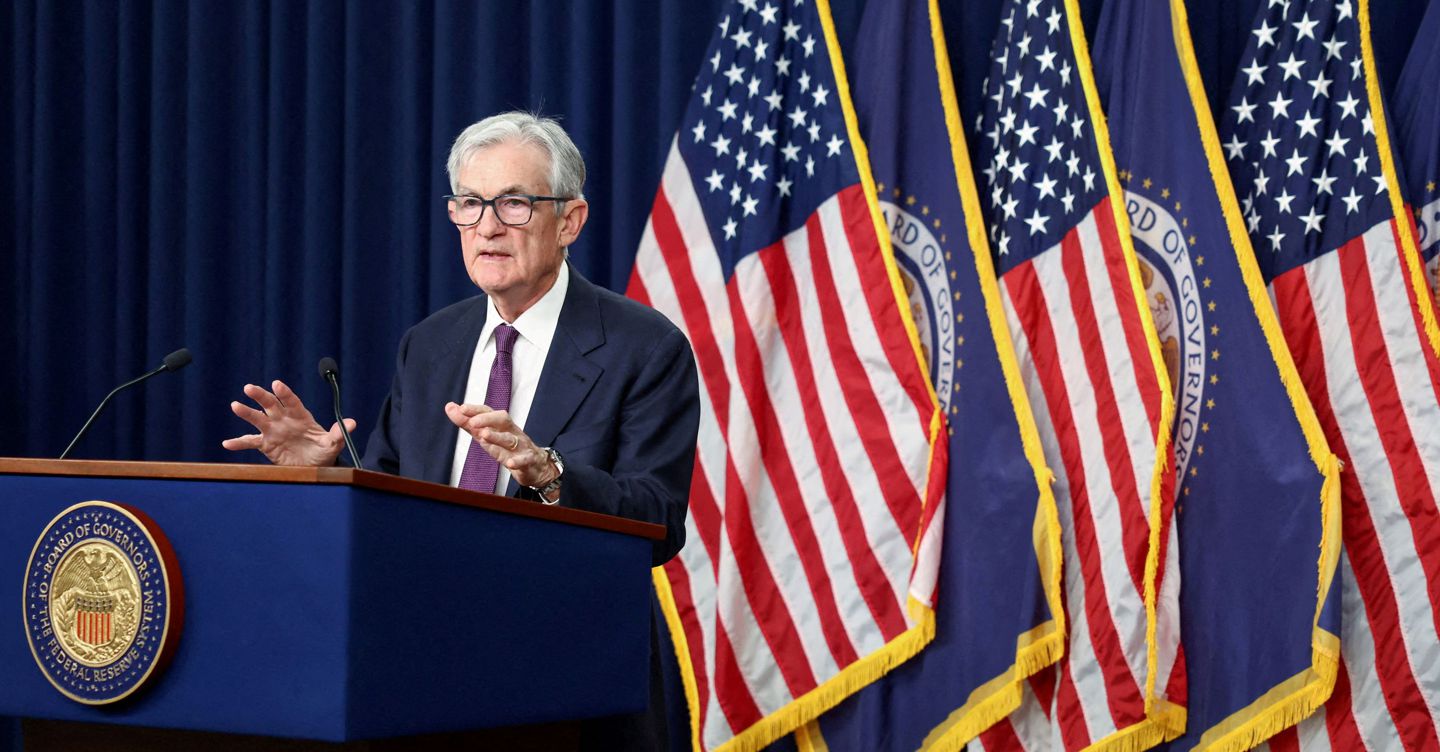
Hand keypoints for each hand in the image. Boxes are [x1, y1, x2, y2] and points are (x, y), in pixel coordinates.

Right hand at [222, 380, 355, 466]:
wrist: (314, 465)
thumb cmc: (324, 451)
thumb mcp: (333, 443)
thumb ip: (339, 433)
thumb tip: (352, 423)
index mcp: (301, 416)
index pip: (292, 401)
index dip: (285, 393)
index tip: (276, 384)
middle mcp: (284, 420)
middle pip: (271, 404)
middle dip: (261, 396)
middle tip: (249, 387)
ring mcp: (273, 431)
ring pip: (258, 419)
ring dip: (247, 412)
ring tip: (235, 405)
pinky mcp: (266, 444)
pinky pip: (250, 442)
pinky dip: (239, 443)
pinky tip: (227, 443)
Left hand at [444, 401, 557, 488]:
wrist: (536, 466)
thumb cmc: (509, 448)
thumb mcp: (487, 435)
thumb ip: (468, 423)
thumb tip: (450, 407)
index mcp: (501, 425)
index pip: (488, 412)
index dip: (476, 410)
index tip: (461, 408)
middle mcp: (511, 432)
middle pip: (502, 419)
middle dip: (487, 419)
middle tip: (472, 422)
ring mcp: (521, 446)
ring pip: (510, 439)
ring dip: (497, 437)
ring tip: (484, 436)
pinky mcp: (528, 461)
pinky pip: (524, 460)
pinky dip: (518, 461)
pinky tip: (510, 464)